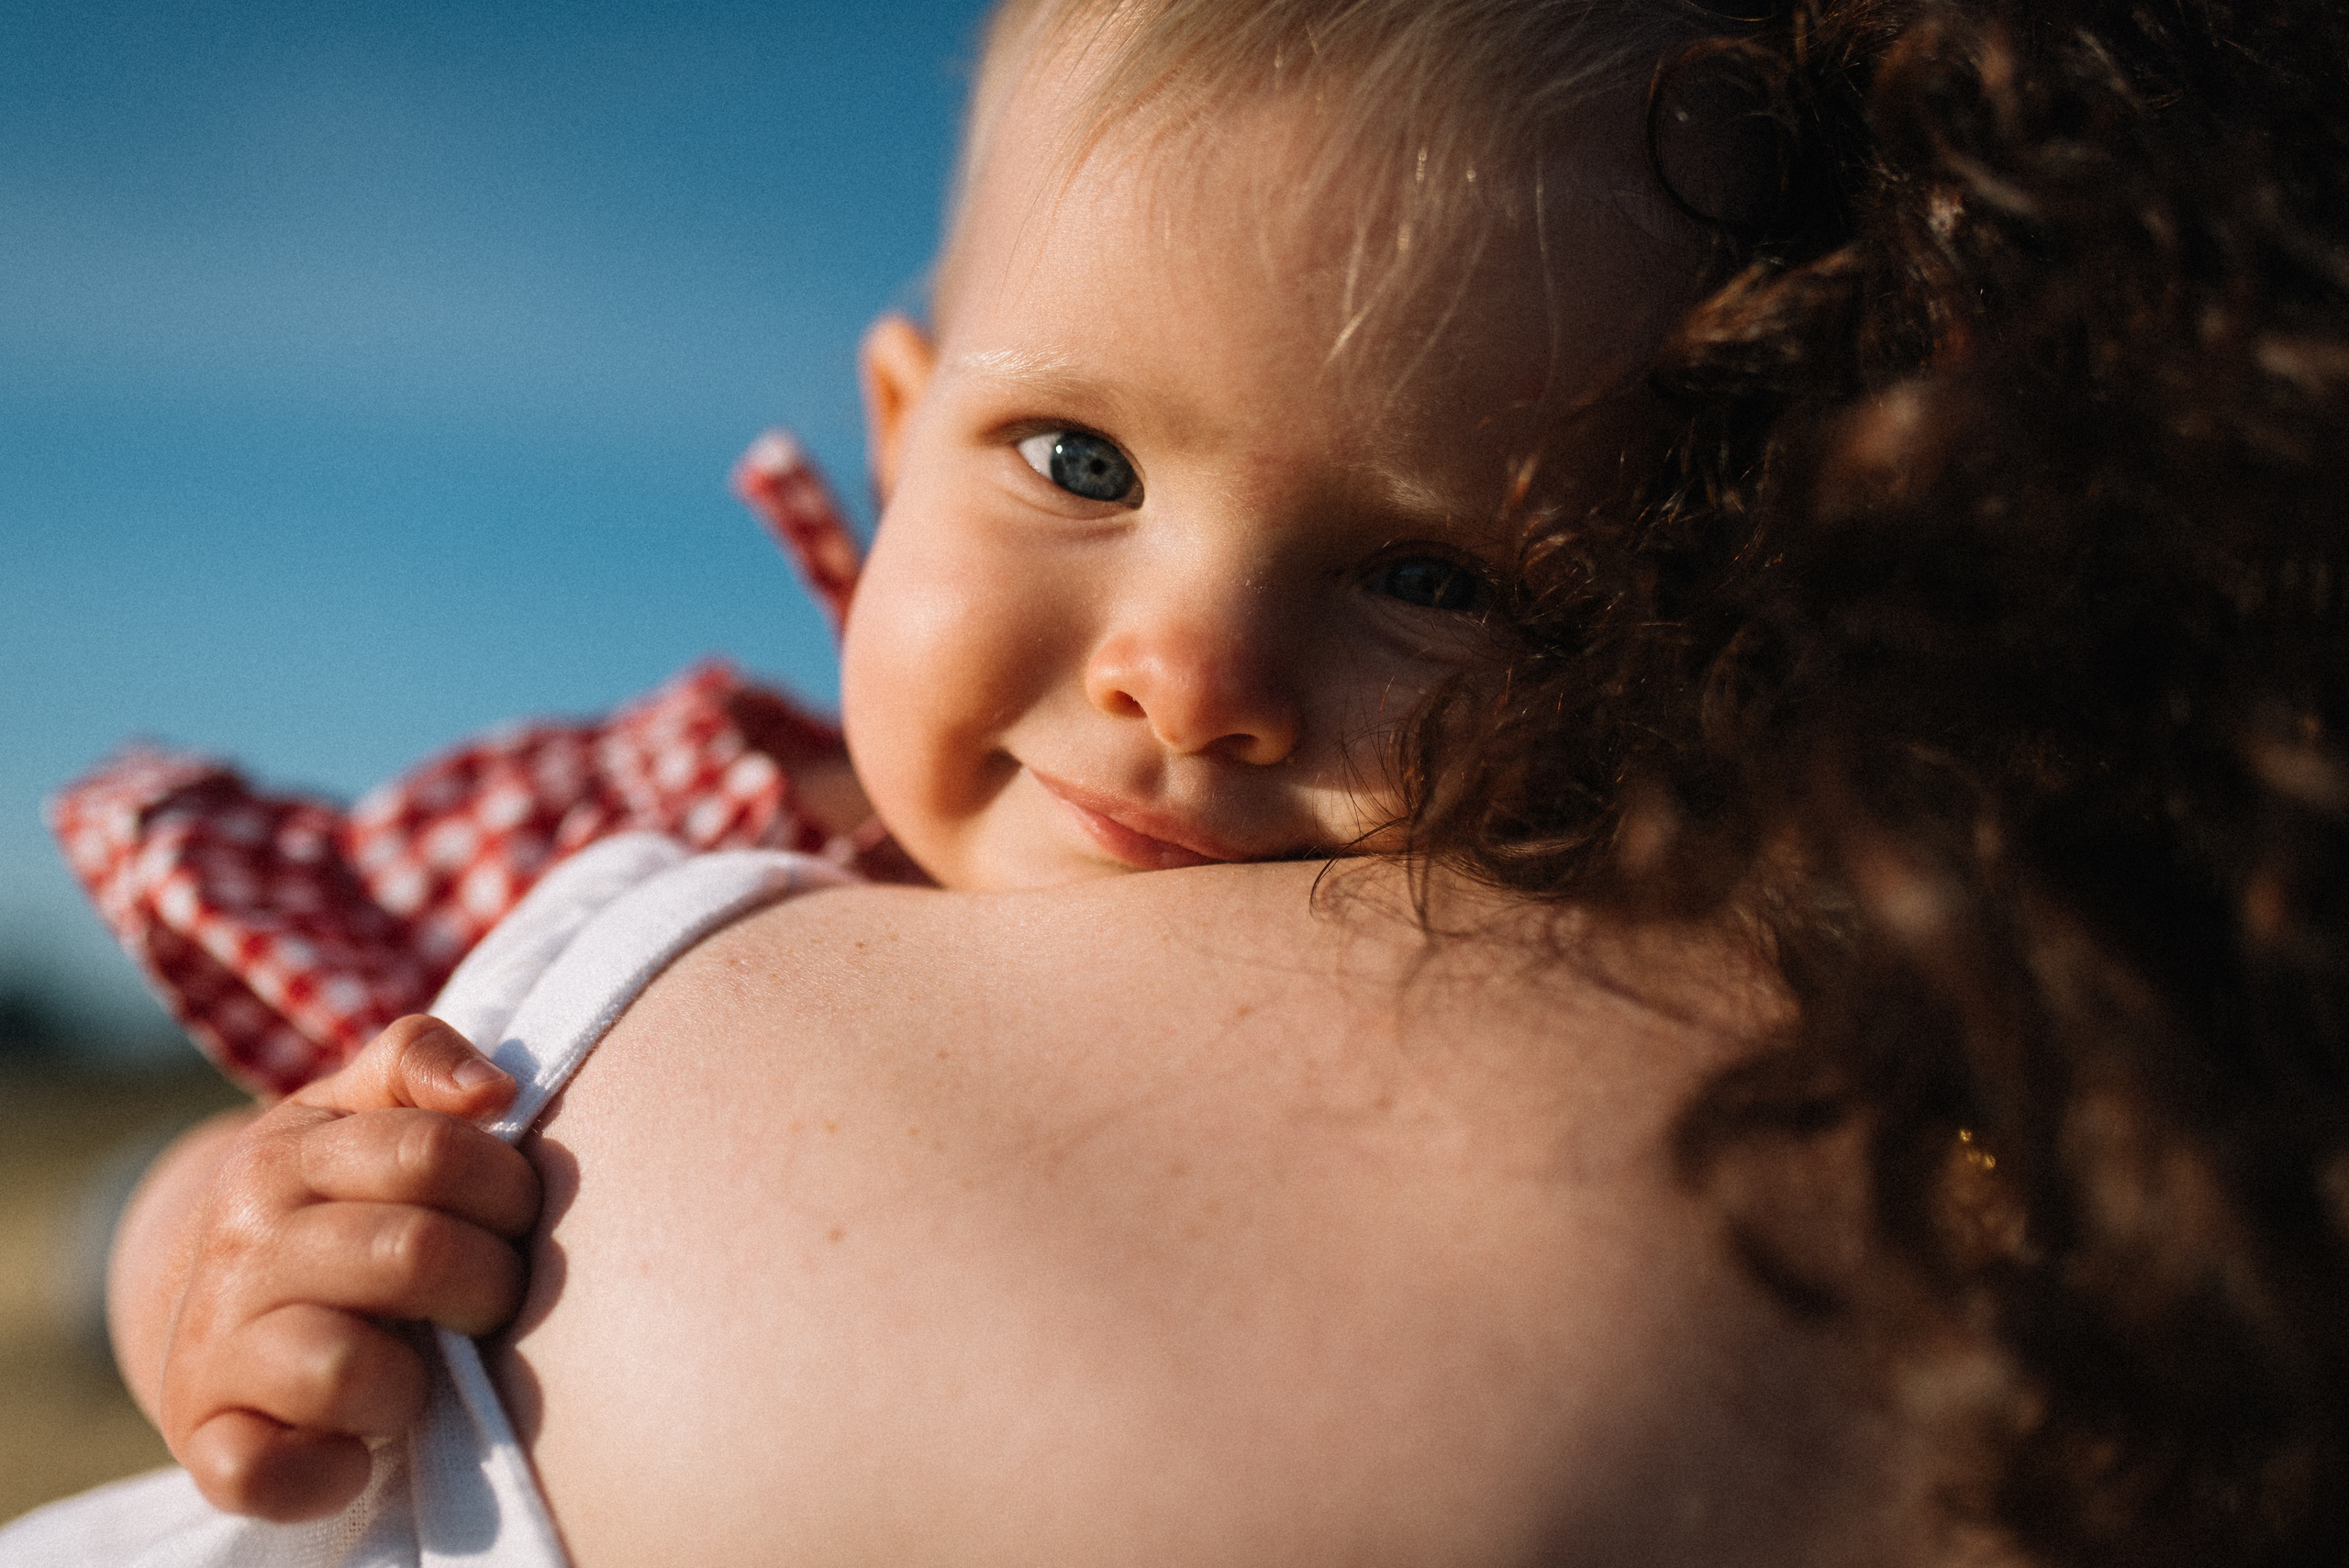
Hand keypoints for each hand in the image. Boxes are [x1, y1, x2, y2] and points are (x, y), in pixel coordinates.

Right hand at [155, 1016, 541, 1520]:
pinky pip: (261, 1472)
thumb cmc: (326, 1201)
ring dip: (417, 1380)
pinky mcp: (209, 1441)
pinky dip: (324, 1471)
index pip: (434, 1151)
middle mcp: (242, 1247)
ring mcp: (216, 1347)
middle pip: (416, 1254)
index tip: (518, 1216)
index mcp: (286, 1157)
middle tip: (494, 1298)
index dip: (508, 1188)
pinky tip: (358, 1450)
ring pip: (344, 1367)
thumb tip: (491, 1089)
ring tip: (424, 1368)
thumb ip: (418, 1062)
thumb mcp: (357, 1110)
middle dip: (491, 1282)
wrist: (204, 1302)